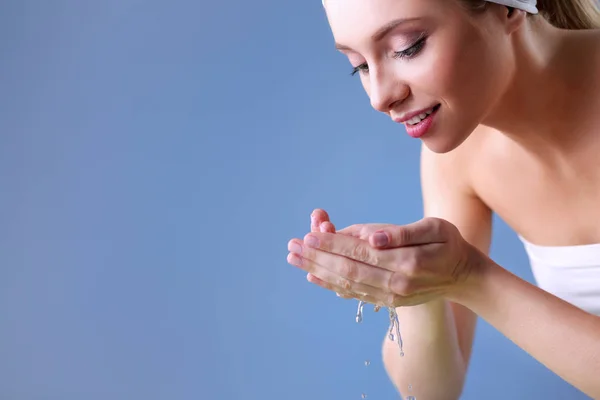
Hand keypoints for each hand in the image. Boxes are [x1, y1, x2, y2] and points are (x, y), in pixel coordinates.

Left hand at [287, 215, 483, 306]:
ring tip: (295, 259)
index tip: (309, 235)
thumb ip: (402, 233)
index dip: (333, 243)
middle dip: (317, 257)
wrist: (463, 277)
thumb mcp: (434, 228)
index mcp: (407, 261)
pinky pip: (354, 294)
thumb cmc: (449, 244)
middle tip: (292, 247)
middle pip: (348, 270)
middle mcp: (396, 283)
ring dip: (318, 271)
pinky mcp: (388, 302)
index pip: (361, 251)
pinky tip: (314, 277)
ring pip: (347, 284)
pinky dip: (331, 286)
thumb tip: (372, 239)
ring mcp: (390, 296)